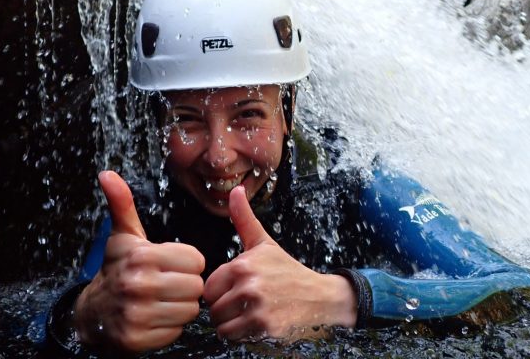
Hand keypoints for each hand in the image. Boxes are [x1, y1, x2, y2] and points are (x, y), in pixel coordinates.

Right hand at [73, 171, 204, 351]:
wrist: (92, 313)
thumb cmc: (116, 269)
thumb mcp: (122, 236)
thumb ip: (122, 204)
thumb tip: (107, 174)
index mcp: (142, 257)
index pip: (196, 260)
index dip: (188, 262)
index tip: (171, 264)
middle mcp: (139, 285)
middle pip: (196, 286)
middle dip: (187, 285)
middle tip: (169, 284)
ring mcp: (137, 315)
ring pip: (189, 311)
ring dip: (180, 307)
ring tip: (163, 300)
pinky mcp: (138, 340)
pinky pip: (177, 332)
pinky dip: (170, 327)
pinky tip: (155, 318)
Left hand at [203, 185, 356, 340]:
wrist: (320, 297)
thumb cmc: (287, 270)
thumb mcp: (264, 244)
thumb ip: (243, 219)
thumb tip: (235, 190)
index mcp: (243, 265)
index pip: (209, 288)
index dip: (220, 291)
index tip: (237, 289)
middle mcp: (249, 286)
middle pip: (214, 309)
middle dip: (225, 309)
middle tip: (245, 304)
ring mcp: (257, 309)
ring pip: (222, 326)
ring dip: (232, 324)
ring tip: (251, 314)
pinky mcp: (265, 329)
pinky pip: (235, 338)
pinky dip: (243, 335)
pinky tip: (258, 324)